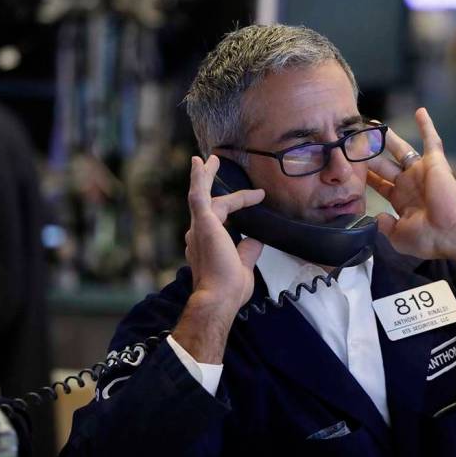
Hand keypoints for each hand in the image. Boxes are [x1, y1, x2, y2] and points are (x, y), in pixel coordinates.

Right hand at [173, 155, 264, 362]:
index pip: (221, 218)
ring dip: (206, 176)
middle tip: (211, 164)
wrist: (220, 297)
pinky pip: (199, 194)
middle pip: (206, 202)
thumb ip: (248, 251)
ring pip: (202, 195)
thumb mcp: (244, 266)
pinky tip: (201, 162)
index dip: (239, 206)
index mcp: (206, 244)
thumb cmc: (229, 289)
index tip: (257, 198)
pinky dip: (199, 178)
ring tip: (211, 159)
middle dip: (209, 183)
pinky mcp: (203, 222)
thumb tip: (256, 239)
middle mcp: (198, 234)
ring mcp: (199, 227)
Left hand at [367, 108, 455, 267]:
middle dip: (370, 153)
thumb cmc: (428, 238)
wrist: (451, 233)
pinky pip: (432, 140)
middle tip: (356, 141)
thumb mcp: (398, 236)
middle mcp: (410, 183)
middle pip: (384, 164)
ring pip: (401, 149)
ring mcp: (421, 172)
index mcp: (402, 200)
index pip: (380, 184)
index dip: (367, 176)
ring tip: (374, 125)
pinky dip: (427, 126)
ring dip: (389, 137)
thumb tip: (376, 217)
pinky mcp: (434, 163)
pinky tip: (420, 111)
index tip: (352, 166)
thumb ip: (384, 225)